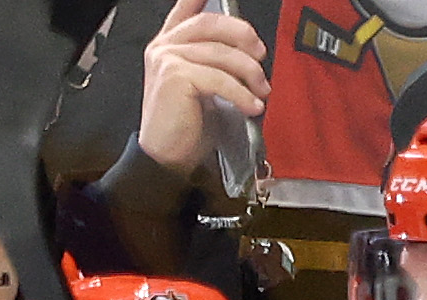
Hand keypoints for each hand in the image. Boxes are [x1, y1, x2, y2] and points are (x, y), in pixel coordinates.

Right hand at [139, 0, 269, 172]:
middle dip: (242, 35)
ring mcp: (167, 58)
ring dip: (249, 73)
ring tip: (262, 91)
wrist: (166, 157)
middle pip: (210, 22)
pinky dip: (242, 94)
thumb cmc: (185, 125)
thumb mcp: (202, 85)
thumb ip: (214, 60)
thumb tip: (251, 51)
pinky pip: (220, 78)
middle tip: (261, 55)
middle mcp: (164, 45)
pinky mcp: (175, 77)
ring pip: (221, 53)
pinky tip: (252, 106)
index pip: (186, 6)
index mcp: (168, 43)